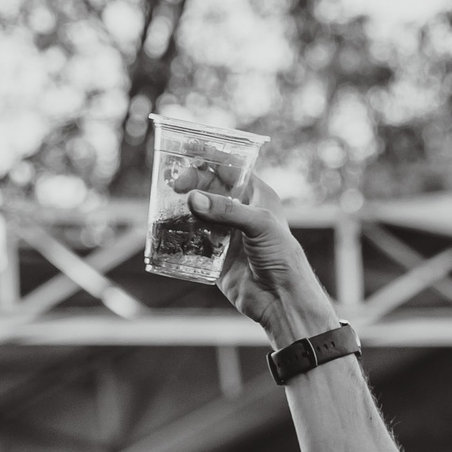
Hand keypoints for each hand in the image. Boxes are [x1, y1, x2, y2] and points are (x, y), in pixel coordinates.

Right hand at [181, 175, 337, 344]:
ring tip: (169, 202)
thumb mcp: (260, 225)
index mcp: (257, 196)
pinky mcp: (215, 253)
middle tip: (177, 186)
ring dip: (184, 205)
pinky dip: (182, 231)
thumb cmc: (282, 257)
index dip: (210, 158)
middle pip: (209, 187)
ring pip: (199, 211)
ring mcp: (227, 232)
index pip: (231, 168)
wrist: (280, 299)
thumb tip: (193, 199)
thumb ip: (227, 210)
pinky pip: (193, 237)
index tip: (188, 152)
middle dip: (192, 182)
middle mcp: (241, 210)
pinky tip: (170, 226)